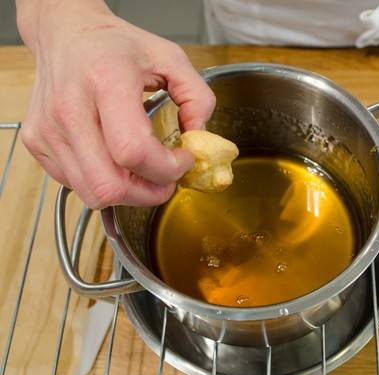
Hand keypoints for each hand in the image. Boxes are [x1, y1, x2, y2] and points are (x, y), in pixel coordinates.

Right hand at [16, 0, 214, 207]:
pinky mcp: (37, 142)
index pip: (133, 150)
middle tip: (167, 180)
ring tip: (144, 173)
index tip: (183, 159)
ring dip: (128, 194)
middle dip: (149, 193)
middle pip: (110, 185)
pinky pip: (76, 185)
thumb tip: (199, 138)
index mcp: (106, 81)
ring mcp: (49, 130)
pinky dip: (103, 184)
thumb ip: (198, 97)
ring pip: (93, 193)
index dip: (166, 168)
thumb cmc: (116, 45)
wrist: (65, 33)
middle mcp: (71, 109)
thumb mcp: (170, 58)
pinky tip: (116, 163)